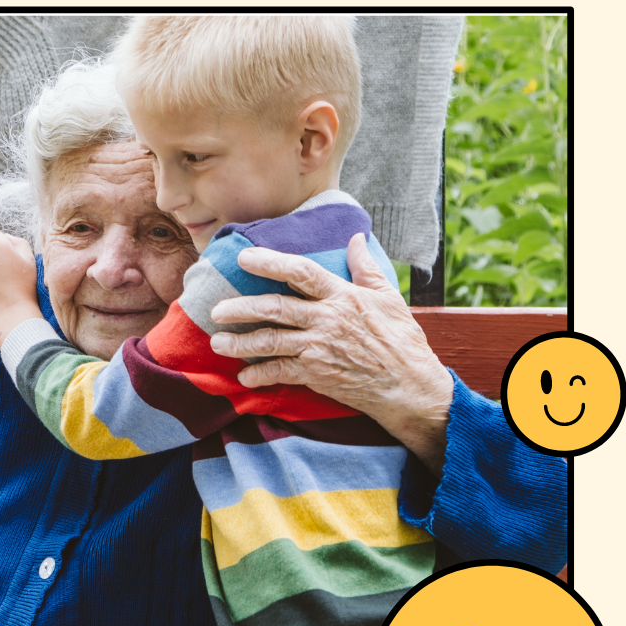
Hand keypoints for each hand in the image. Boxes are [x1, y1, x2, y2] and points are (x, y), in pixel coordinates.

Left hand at [209, 234, 453, 475]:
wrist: (409, 386)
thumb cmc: (401, 341)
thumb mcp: (388, 298)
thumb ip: (366, 267)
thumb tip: (355, 239)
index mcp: (342, 296)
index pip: (300, 272)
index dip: (270, 263)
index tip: (244, 258)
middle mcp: (326, 320)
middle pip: (275, 308)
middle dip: (241, 308)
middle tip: (216, 310)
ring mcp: (319, 348)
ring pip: (270, 342)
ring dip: (240, 343)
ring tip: (218, 342)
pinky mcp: (317, 374)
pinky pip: (280, 373)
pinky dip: (260, 375)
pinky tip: (243, 377)